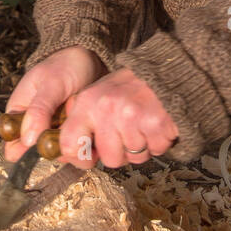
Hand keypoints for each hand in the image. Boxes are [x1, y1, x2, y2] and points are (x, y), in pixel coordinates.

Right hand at [2, 45, 105, 162]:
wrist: (91, 58)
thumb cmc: (66, 65)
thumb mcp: (51, 84)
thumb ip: (39, 110)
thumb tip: (27, 140)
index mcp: (20, 112)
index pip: (12, 141)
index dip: (23, 151)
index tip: (41, 146)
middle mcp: (35, 124)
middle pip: (37, 151)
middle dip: (53, 146)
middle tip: (67, 129)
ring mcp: (55, 130)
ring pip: (58, 151)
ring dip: (70, 141)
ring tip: (78, 120)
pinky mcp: (73, 132)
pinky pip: (75, 146)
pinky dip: (83, 140)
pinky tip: (88, 126)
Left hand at [56, 66, 177, 169]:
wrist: (165, 71)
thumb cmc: (130, 87)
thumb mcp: (97, 94)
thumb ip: (81, 120)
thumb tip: (66, 154)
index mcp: (87, 102)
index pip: (69, 144)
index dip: (81, 158)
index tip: (92, 156)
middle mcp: (106, 108)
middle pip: (109, 159)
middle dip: (122, 153)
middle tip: (128, 133)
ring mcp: (131, 115)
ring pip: (134, 157)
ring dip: (142, 147)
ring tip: (143, 126)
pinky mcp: (155, 122)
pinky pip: (156, 150)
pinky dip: (160, 143)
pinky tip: (156, 126)